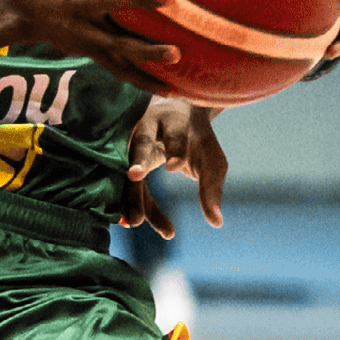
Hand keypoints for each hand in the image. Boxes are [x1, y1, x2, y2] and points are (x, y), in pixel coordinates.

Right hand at [17, 0, 180, 92]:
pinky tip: (174, 90)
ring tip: (177, 56)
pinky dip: (145, 81)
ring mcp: (86, 31)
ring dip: (146, 53)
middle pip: (112, 0)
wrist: (23, 11)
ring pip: (117, 44)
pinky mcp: (92, 53)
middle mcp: (82, 1)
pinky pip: (121, 70)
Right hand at [119, 95, 226, 237]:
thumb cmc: (197, 142)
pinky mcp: (122, 160)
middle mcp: (149, 128)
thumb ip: (211, 188)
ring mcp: (131, 143)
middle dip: (140, 160)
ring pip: (128, 169)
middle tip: (135, 175)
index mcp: (175, 122)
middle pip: (142, 143)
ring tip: (134, 221)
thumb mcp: (211, 160)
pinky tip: (128, 221)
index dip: (176, 150)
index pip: (176, 135)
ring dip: (129, 195)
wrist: (175, 115)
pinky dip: (128, 203)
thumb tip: (217, 224)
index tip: (174, 166)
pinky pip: (125, 184)